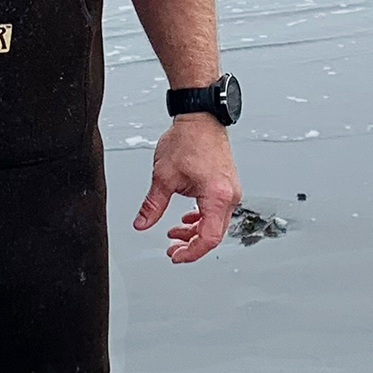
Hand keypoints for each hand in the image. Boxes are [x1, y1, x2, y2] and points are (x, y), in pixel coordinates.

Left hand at [133, 114, 241, 263]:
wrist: (200, 117)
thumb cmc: (188, 139)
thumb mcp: (163, 177)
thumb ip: (152, 205)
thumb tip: (142, 223)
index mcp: (217, 196)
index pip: (208, 237)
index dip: (191, 252)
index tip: (175, 255)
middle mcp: (229, 195)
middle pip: (214, 234)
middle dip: (191, 244)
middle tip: (172, 249)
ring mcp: (231, 190)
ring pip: (216, 223)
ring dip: (195, 231)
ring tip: (174, 232)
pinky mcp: (227, 185)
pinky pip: (217, 211)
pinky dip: (201, 218)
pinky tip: (187, 218)